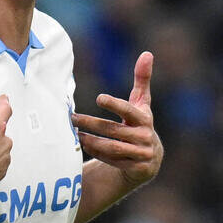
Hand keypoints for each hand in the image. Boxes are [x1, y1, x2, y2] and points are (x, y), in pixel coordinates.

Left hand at [71, 51, 162, 188]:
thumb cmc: (140, 123)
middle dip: (91, 123)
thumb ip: (142, 79)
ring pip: (112, 148)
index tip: (99, 98)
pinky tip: (84, 145)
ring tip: (75, 133)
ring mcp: (141, 154)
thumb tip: (147, 53)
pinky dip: (97, 153)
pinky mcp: (135, 169)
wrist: (150, 159)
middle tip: (72, 117)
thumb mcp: (142, 103)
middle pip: (114, 130)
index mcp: (145, 118)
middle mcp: (144, 136)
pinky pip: (113, 161)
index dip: (115, 104)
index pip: (129, 110)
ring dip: (91, 141)